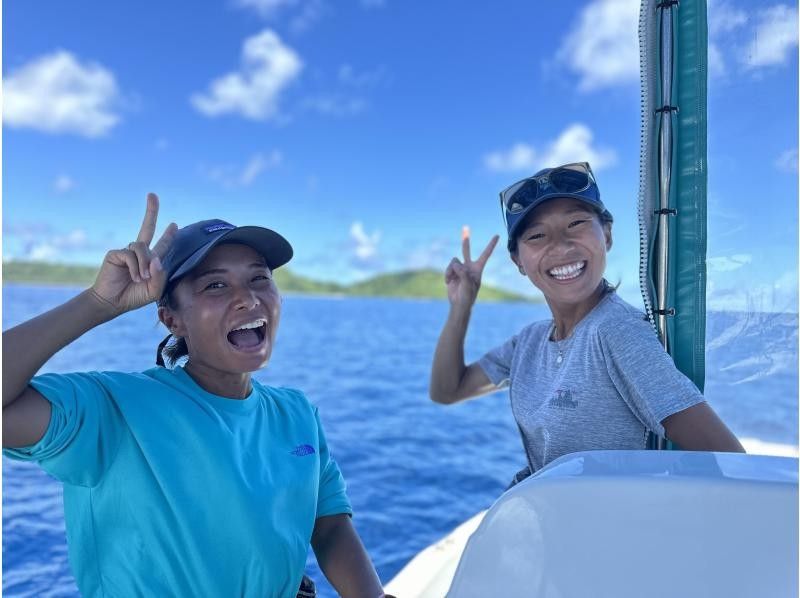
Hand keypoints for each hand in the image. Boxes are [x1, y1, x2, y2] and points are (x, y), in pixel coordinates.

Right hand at [90, 193, 177, 314]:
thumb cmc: (134, 296)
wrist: (113, 302)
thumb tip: (156, 258)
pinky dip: (136, 268)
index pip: (162, 245)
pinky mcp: (115, 253)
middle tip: (152, 195)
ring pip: (142, 247)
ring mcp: (127, 252)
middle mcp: (139, 253)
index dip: (168, 235)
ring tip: (142, 278)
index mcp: (151, 261)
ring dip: (145, 264)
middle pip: (147, 228)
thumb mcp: (154, 290)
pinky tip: (134, 277)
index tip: (174, 225)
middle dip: (151, 211)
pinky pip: (131, 255)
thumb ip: (160, 276)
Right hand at [444, 226, 498, 308]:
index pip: (485, 254)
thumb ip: (463, 274)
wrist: (458, 303)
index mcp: (477, 269)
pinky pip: (448, 268)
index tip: (497, 235)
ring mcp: (459, 269)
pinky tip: (449, 282)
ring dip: (451, 270)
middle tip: (465, 227)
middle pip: (466, 249)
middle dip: (465, 238)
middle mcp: (468, 266)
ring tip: (452, 279)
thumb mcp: (468, 285)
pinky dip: (447, 274)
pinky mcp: (452, 272)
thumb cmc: (467, 296)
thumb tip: (456, 265)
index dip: (491, 245)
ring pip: (454, 261)